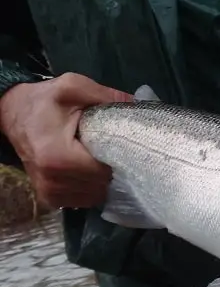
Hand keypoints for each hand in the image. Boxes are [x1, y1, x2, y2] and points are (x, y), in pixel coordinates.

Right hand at [0, 72, 131, 207]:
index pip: (105, 172)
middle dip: (113, 170)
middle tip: (115, 151)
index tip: (126, 147)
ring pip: (95, 196)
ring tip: (100, 159)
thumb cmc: (43, 100)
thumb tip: (140, 104)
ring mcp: (50, 193)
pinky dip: (91, 188)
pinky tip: (90, 170)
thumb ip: (107, 96)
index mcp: (58, 157)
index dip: (120, 160)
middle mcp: (52, 181)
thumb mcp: (73, 87)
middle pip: (102, 186)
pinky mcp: (49, 198)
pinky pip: (83, 200)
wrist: (11, 112)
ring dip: (102, 181)